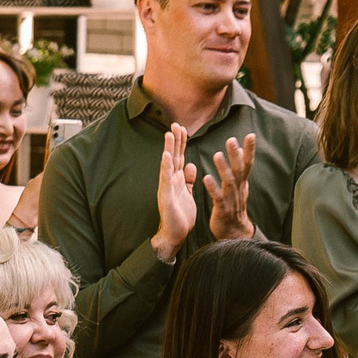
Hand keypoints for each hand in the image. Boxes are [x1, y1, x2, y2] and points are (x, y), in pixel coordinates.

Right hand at [151, 126, 199, 261]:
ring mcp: (167, 186)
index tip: (183, 128)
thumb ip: (188, 180)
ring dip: (168, 148)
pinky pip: (165, 179)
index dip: (182, 143)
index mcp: (178, 179)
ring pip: (168, 164)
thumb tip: (192, 165)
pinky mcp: (165, 195)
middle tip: (176, 124)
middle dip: (175, 140)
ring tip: (169, 134)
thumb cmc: (181, 214)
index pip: (180, 157)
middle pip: (174, 156)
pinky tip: (165, 156)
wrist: (176, 233)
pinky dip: (165, 167)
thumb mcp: (188, 193)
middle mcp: (171, 180)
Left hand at [202, 134, 257, 241]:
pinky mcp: (222, 209)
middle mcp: (239, 189)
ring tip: (217, 155)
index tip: (251, 135)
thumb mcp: (239, 187)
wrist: (234, 232)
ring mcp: (231, 199)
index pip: (247, 164)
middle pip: (239, 170)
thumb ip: (240, 170)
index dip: (249, 150)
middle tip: (231, 140)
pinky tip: (206, 177)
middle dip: (236, 155)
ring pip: (229, 182)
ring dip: (224, 168)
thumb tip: (241, 152)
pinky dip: (213, 188)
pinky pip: (218, 197)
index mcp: (242, 183)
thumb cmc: (234, 207)